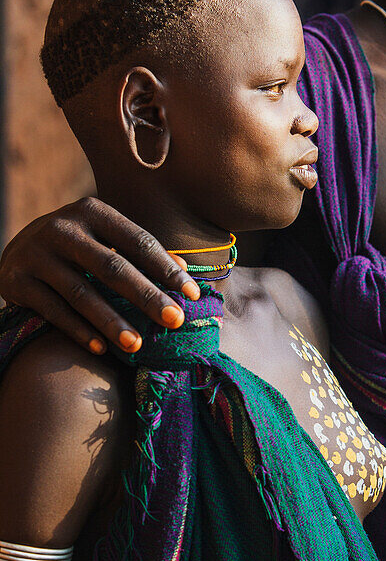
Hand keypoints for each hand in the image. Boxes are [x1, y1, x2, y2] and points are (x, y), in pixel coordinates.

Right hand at [0, 197, 199, 353]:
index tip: (192, 295)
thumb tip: (183, 269)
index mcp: (92, 211)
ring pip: (81, 293)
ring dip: (112, 322)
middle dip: (147, 296)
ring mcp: (37, 254)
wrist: (16, 251)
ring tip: (136, 345)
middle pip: (113, 267)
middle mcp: (63, 229)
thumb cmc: (77, 247)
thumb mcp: (105, 238)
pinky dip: (79, 331)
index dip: (166, 268)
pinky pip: (54, 311)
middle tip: (174, 321)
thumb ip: (139, 251)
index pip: (138, 240)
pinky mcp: (17, 281)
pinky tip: (101, 349)